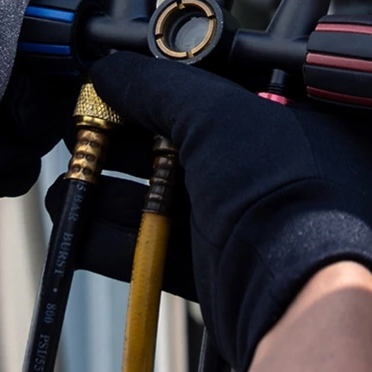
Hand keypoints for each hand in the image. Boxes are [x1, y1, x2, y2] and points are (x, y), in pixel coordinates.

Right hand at [87, 52, 371, 371]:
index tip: (123, 80)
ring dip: (114, 190)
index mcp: (302, 114)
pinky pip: (164, 244)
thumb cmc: (281, 193)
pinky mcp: (228, 266)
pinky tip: (77, 228)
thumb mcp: (216, 116)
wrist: (299, 301)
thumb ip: (158, 87)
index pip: (224, 82)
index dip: (169, 80)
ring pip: (171, 194)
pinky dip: (119, 238)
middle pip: (189, 139)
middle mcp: (282, 164)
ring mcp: (255, 217)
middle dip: (128, 137)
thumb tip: (110, 70)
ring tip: (69, 183)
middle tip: (84, 126)